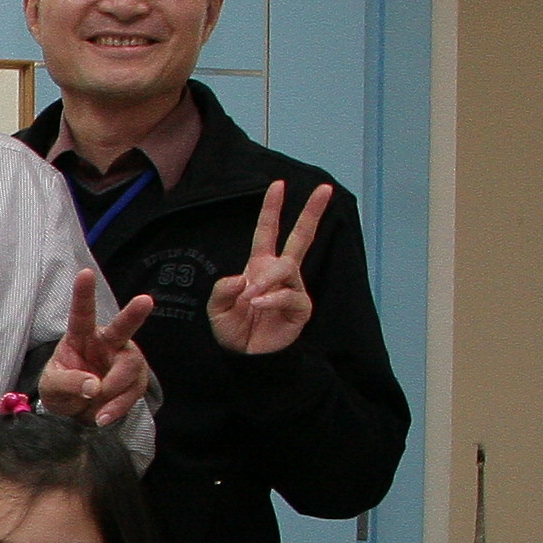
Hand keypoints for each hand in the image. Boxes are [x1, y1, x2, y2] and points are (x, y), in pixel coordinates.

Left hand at [37, 268, 155, 426]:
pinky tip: (102, 417)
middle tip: (145, 301)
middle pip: (123, 328)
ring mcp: (124, 360)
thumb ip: (69, 383)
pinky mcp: (135, 380)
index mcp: (81, 336)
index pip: (82, 313)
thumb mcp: (52, 387)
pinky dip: (117, 408)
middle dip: (134, 314)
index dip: (83, 294)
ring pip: (130, 369)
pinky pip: (133, 393)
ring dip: (113, 392)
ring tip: (96, 412)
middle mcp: (107, 343)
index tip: (85, 273)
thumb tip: (93, 386)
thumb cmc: (61, 388)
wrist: (76, 411)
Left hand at [205, 180, 336, 357]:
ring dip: (265, 280)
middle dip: (311, 213)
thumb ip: (223, 289)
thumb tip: (244, 278)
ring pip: (286, 269)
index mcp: (259, 266)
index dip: (272, 209)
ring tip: (250, 298)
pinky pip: (290, 295)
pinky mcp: (300, 308)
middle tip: (325, 188)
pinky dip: (271, 299)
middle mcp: (280, 273)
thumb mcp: (217, 308)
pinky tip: (258, 305)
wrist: (246, 357)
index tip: (278, 184)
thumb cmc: (233, 330)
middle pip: (301, 237)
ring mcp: (293, 289)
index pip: (268, 232)